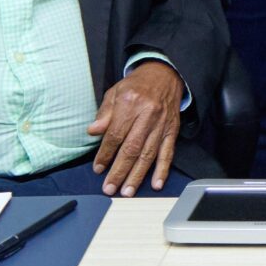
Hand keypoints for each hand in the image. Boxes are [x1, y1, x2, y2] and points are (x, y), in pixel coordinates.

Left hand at [87, 61, 184, 195]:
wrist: (165, 75)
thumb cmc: (136, 86)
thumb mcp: (115, 92)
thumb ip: (104, 113)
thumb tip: (93, 131)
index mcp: (130, 103)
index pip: (116, 134)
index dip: (105, 154)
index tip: (98, 168)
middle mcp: (148, 114)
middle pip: (132, 148)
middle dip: (119, 171)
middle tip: (109, 189)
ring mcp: (162, 124)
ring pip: (149, 154)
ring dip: (138, 175)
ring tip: (127, 191)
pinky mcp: (173, 130)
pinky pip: (168, 152)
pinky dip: (162, 169)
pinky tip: (156, 184)